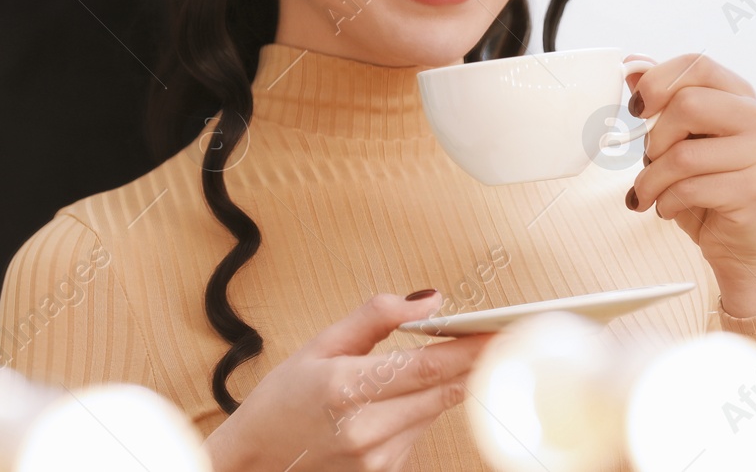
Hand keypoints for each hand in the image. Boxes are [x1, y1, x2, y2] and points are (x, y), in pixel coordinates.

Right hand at [205, 291, 491, 471]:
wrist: (258, 460)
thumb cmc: (282, 400)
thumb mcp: (320, 344)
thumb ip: (377, 316)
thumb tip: (430, 300)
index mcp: (345, 389)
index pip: (425, 367)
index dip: (469, 348)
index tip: (498, 330)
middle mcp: (366, 429)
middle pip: (443, 391)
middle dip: (471, 362)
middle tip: (495, 336)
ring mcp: (377, 457)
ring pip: (436, 409)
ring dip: (443, 384)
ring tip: (433, 361)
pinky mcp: (385, 471)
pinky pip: (420, 430)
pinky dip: (421, 408)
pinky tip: (399, 398)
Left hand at [623, 52, 755, 316]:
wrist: (746, 253)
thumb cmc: (711, 192)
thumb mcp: (683, 142)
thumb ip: (664, 102)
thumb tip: (632, 65)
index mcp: (746, 98)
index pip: (697, 64)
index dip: (657, 82)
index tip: (636, 110)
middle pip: (687, 103)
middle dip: (654, 138)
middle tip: (649, 162)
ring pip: (682, 153)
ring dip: (650, 179)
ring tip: (648, 194)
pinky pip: (690, 188)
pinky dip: (666, 202)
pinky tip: (668, 209)